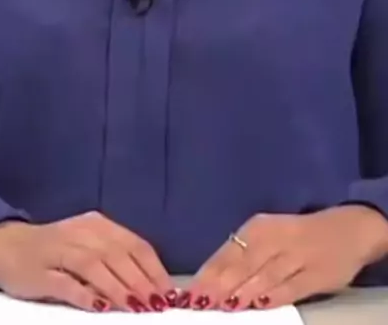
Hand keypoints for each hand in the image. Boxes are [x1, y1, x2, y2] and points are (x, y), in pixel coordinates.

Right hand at [0, 211, 174, 311]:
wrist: (4, 245)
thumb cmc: (53, 251)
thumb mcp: (86, 247)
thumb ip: (113, 260)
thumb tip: (150, 288)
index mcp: (97, 225)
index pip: (134, 244)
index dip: (153, 269)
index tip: (169, 293)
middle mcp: (81, 232)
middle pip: (117, 255)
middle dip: (141, 282)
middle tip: (157, 306)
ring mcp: (59, 250)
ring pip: (94, 266)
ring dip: (118, 288)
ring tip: (136, 308)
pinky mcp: (40, 271)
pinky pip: (65, 282)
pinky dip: (84, 294)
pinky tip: (98, 308)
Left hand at [187, 206, 387, 311]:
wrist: (346, 231)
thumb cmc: (296, 235)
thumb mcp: (267, 235)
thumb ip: (241, 257)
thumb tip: (208, 280)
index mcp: (259, 227)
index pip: (228, 252)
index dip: (208, 273)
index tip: (189, 293)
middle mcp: (275, 239)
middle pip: (242, 265)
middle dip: (219, 285)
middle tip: (201, 303)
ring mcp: (296, 257)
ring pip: (263, 276)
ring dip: (242, 292)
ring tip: (223, 307)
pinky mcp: (315, 276)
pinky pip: (290, 288)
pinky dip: (273, 297)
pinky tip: (258, 306)